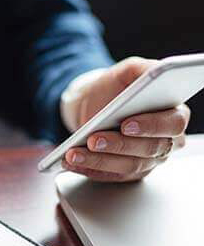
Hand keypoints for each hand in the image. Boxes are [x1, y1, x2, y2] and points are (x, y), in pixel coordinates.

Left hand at [62, 57, 189, 181]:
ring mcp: (147, 159)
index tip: (126, 125)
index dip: (151, 126)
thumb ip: (145, 69)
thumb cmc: (115, 87)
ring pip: (127, 166)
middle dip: (117, 145)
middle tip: (93, 140)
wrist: (94, 102)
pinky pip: (111, 176)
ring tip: (74, 153)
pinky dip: (90, 170)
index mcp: (172, 114)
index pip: (172, 124)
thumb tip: (156, 72)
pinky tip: (72, 162)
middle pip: (148, 149)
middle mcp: (164, 140)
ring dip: (98, 161)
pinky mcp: (128, 172)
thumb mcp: (129, 70)